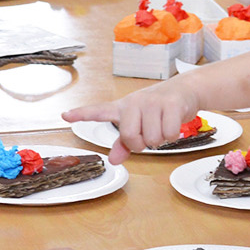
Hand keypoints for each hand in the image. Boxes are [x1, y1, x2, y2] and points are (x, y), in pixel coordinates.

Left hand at [64, 80, 200, 163]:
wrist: (185, 89)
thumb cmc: (158, 109)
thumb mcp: (139, 124)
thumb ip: (124, 143)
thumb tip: (113, 160)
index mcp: (123, 107)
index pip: (99, 111)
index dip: (82, 114)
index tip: (65, 116)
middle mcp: (134, 103)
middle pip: (130, 136)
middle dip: (142, 143)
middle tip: (149, 134)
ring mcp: (152, 102)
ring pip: (152, 138)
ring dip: (160, 139)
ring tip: (162, 125)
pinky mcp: (170, 103)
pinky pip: (169, 133)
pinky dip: (173, 135)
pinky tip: (173, 123)